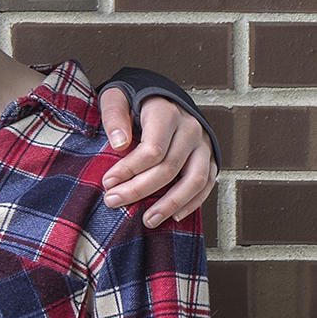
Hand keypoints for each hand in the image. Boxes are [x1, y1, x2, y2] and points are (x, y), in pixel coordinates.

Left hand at [99, 89, 217, 227]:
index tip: (107, 182)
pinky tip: (172, 217)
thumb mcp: (116, 98)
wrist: (162, 97)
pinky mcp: (210, 157)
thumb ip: (114, 115)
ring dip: (171, 204)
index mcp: (167, 113)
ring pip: (194, 180)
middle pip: (169, 167)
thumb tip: (119, 144)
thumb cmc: (134, 101)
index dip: (129, 169)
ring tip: (147, 220)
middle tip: (113, 201)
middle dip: (139, 189)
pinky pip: (207, 184)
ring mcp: (203, 145)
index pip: (152, 149)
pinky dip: (192, 202)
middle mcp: (190, 129)